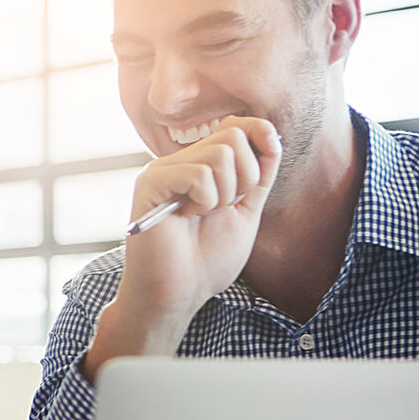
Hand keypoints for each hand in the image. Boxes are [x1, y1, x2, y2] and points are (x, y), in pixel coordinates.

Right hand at [88, 115, 281, 372]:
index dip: (258, 140)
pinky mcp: (150, 183)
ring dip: (224, 194)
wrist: (178, 293)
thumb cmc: (207, 259)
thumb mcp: (247, 209)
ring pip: (220, 154)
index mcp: (200, 165)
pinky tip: (186, 217)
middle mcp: (179, 161)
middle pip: (232, 136)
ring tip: (203, 215)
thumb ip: (259, 172)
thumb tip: (268, 131)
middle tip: (223, 208)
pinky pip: (199, 174)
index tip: (257, 180)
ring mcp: (162, 169)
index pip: (236, 126)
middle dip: (245, 178)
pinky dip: (204, 201)